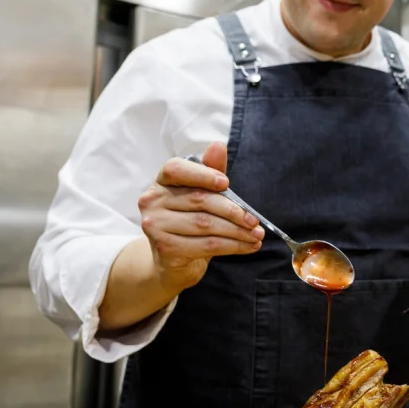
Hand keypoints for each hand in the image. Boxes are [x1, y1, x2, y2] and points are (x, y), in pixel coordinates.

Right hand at [138, 141, 263, 290]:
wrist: (171, 261)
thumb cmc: (189, 220)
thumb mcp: (200, 195)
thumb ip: (210, 172)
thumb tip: (218, 146)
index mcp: (161, 182)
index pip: (175, 169)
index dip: (202, 174)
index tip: (226, 183)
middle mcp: (152, 201)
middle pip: (199, 200)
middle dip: (233, 210)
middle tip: (255, 220)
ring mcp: (155, 225)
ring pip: (206, 225)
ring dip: (238, 231)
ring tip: (257, 235)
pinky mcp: (165, 248)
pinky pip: (207, 245)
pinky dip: (232, 246)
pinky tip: (248, 246)